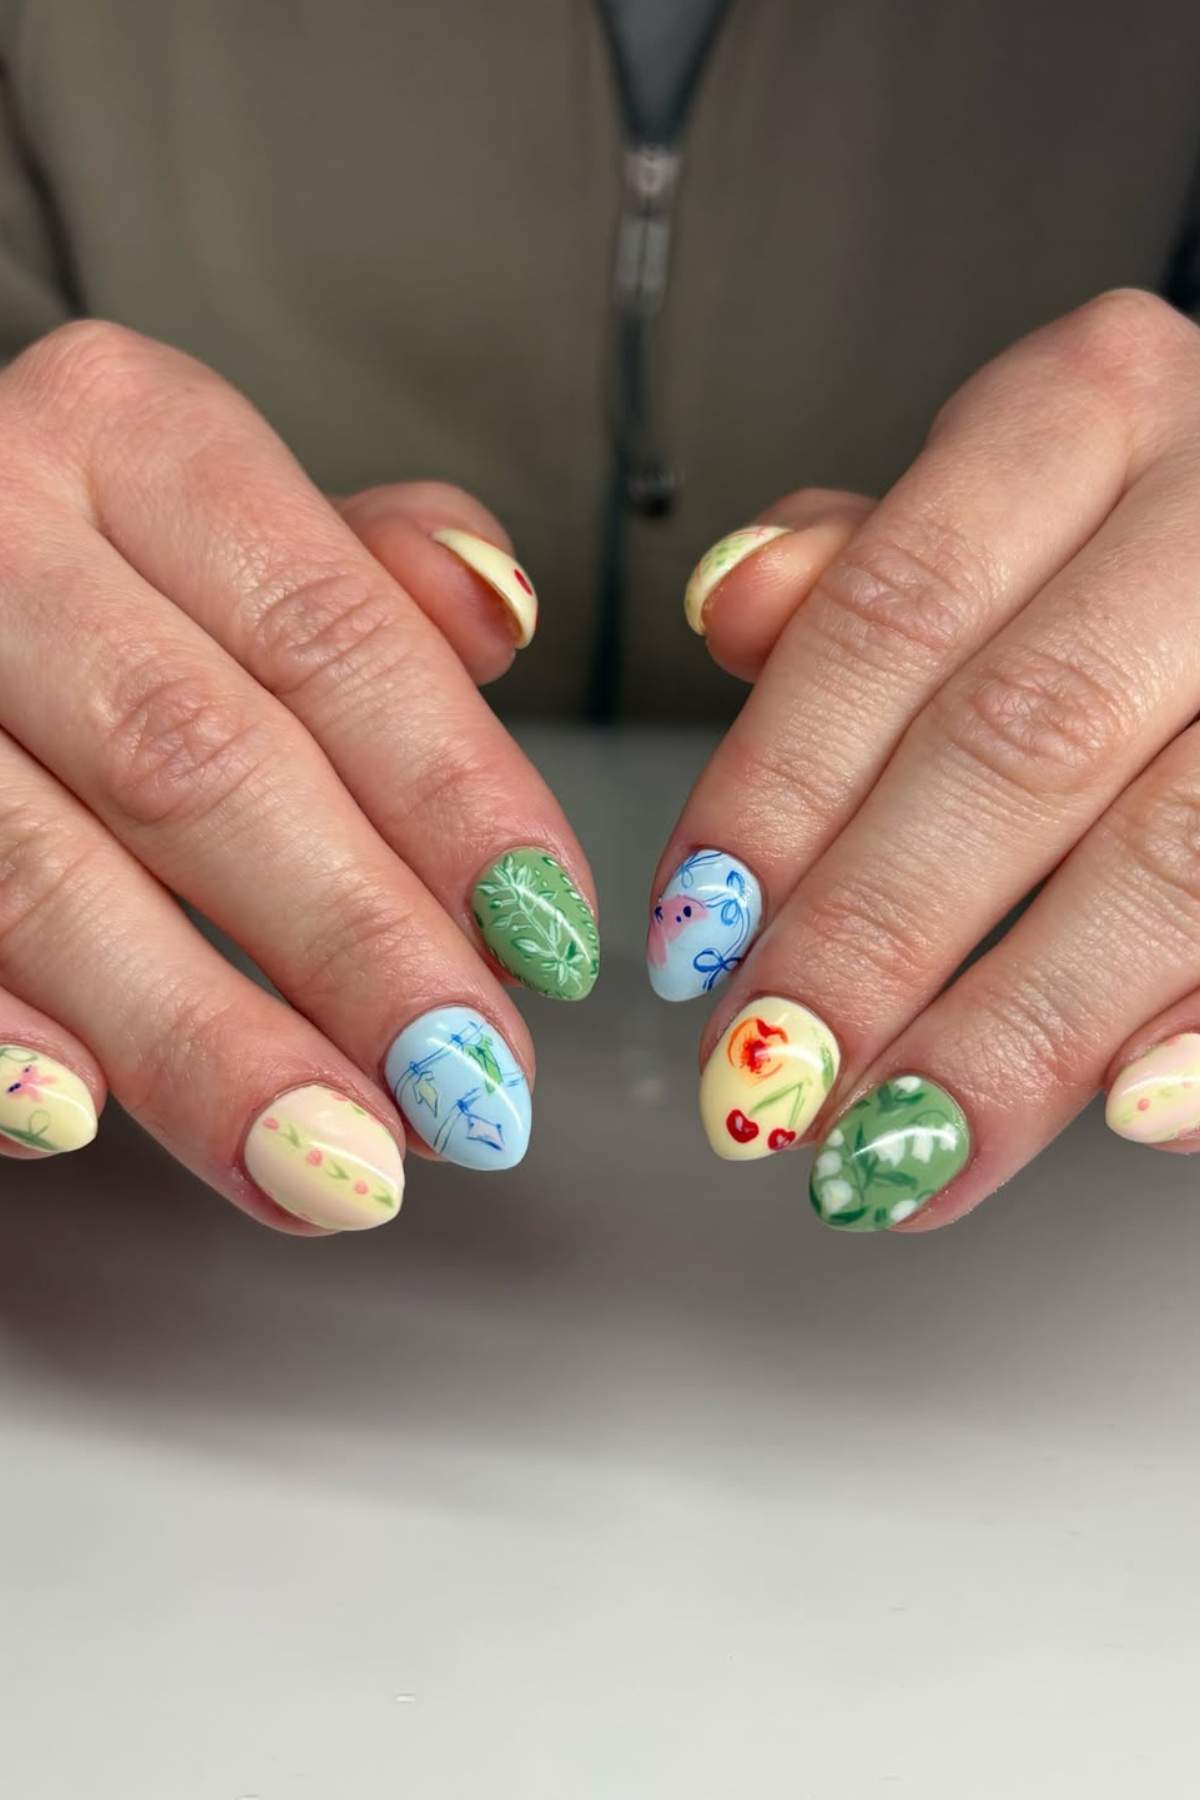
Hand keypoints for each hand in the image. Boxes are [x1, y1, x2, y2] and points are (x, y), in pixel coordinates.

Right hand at [0, 322, 598, 1230]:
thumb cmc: (90, 565)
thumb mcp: (221, 516)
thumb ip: (361, 572)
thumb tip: (500, 611)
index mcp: (129, 433)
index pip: (329, 633)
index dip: (455, 802)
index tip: (548, 939)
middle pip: (198, 759)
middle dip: (352, 944)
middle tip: (468, 1087)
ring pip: (44, 872)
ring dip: (200, 1038)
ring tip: (339, 1166)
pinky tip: (79, 1117)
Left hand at [651, 288, 1199, 1230]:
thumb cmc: (1134, 545)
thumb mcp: (999, 504)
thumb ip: (869, 572)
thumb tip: (733, 609)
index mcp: (1096, 408)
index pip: (896, 608)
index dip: (779, 790)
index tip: (695, 939)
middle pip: (1021, 740)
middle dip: (876, 933)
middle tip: (772, 1080)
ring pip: (1172, 852)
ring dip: (1021, 1025)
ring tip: (902, 1150)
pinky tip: (1129, 1114)